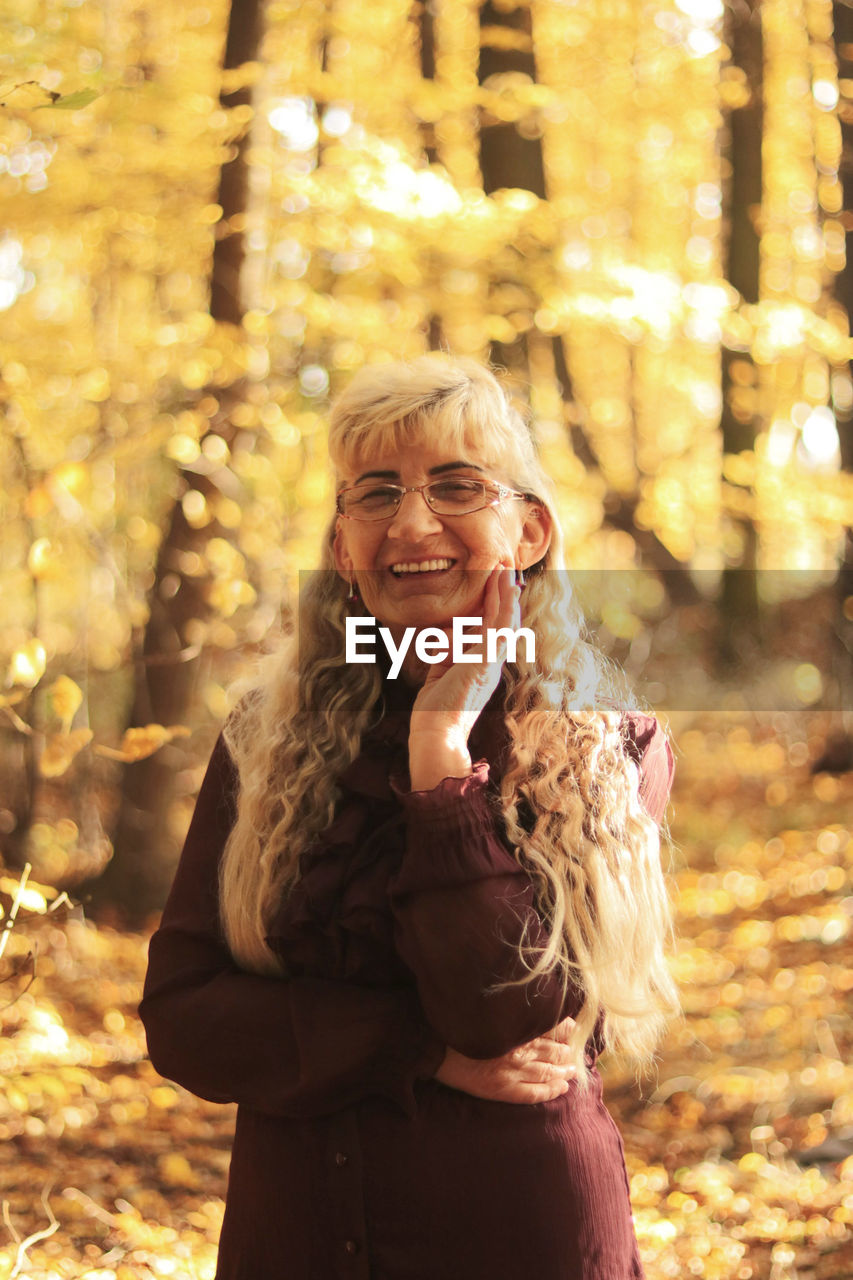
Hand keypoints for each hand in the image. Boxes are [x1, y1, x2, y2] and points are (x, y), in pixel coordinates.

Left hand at [408, 565, 519, 789]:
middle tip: (506, 567)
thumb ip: (445, 652)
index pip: (492, 629)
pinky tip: (506, 586)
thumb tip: (446, 635)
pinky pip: (500, 628)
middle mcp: (491, 662)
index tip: (496, 582)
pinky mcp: (487, 662)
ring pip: (505, 620)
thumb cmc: (435, 708)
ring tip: (507, 568)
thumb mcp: (439, 672)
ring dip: (507, 592)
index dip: (496, 605)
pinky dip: (504, 605)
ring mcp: (492, 662)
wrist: (435, 732)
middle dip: (504, 594)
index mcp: (482, 664)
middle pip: (503, 621)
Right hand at [434, 1016, 576, 1103]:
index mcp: (516, 1028)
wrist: (435, 1047)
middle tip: (574, 1050)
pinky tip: (561, 1089)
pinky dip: (551, 1091)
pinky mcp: (503, 1089)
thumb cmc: (458, 1025)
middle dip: (567, 1051)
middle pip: (553, 1051)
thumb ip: (509, 1009)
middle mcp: (519, 1050)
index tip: (571, 1026)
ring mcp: (512, 1072)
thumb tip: (529, 1004)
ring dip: (564, 1071)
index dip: (564, 1028)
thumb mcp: (485, 1009)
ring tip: (572, 1070)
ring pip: (548, 1072)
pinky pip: (534, 1094)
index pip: (550, 1027)